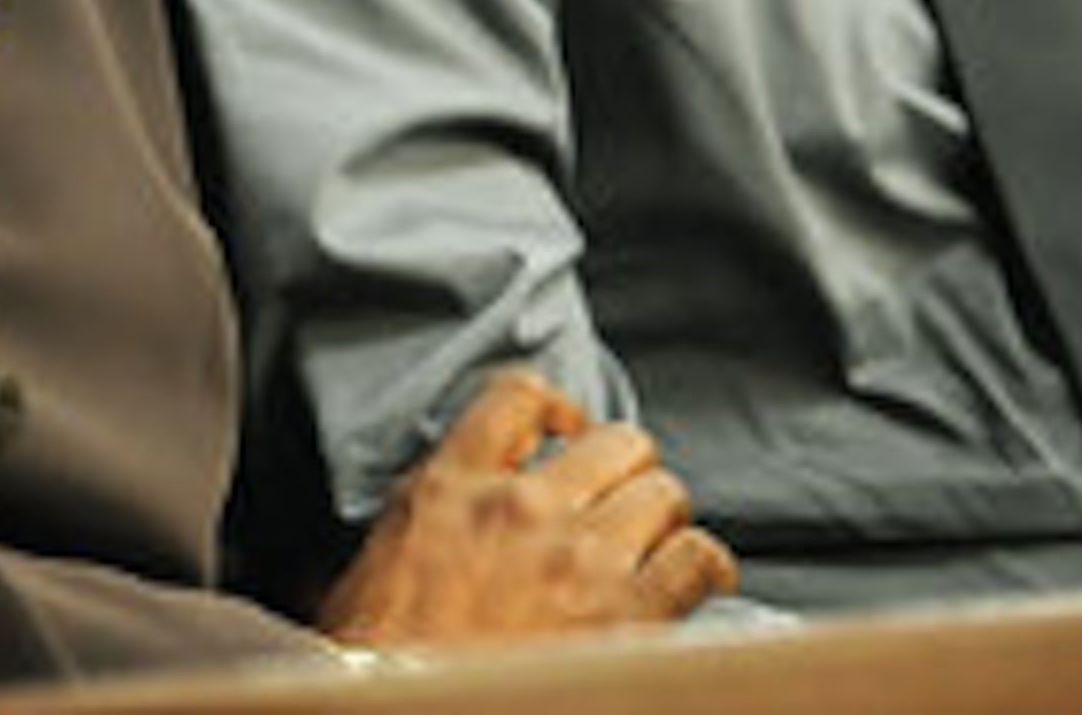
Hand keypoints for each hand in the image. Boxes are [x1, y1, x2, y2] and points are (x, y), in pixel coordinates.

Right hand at [313, 368, 736, 648]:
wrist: (396, 704)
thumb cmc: (377, 655)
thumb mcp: (379, 557)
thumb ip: (428, 511)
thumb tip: (446, 506)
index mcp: (451, 486)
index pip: (519, 397)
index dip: (557, 409)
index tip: (567, 432)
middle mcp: (520, 507)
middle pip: (615, 442)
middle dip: (623, 470)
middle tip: (617, 503)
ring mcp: (578, 556)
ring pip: (663, 492)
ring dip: (662, 517)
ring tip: (655, 544)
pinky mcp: (626, 612)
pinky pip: (697, 557)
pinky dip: (703, 564)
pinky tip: (695, 578)